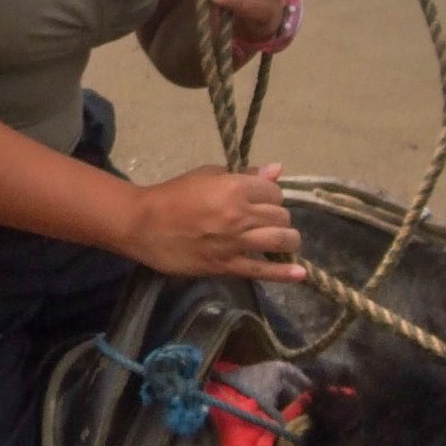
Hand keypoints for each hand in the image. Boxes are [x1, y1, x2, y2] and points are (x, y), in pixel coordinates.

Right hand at [124, 162, 305, 281]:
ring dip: (287, 240)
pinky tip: (300, 275)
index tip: (262, 199)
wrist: (144, 224)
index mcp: (235, 187)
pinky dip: (285, 274)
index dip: (270, 195)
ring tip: (283, 241)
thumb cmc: (174, 194)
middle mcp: (240, 214)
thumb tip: (277, 170)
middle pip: (281, 216)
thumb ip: (245, 174)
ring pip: (281, 240)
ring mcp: (235, 242)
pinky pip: (263, 271)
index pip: (274, 192)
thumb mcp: (208, 174)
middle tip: (266, 220)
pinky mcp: (227, 266)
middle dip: (278, 217)